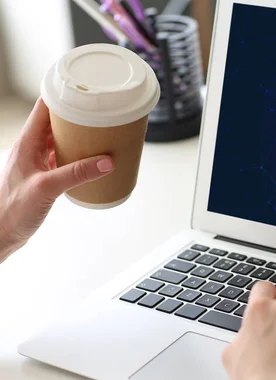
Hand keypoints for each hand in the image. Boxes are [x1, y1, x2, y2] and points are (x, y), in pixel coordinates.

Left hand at [0, 98, 113, 261]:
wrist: (1, 235)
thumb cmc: (11, 211)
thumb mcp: (46, 188)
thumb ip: (77, 174)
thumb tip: (105, 161)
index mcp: (26, 143)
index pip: (44, 108)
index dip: (62, 94)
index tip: (83, 89)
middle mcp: (31, 148)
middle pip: (56, 121)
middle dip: (78, 114)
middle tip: (101, 111)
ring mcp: (38, 162)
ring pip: (61, 139)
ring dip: (79, 134)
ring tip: (102, 131)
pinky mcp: (45, 175)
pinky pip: (64, 157)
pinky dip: (79, 154)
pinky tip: (93, 159)